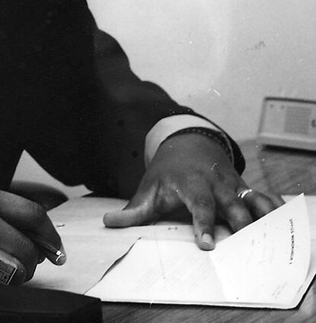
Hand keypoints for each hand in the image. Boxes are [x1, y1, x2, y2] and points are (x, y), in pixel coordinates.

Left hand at [102, 132, 281, 248]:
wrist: (186, 144)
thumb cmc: (166, 173)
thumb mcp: (148, 188)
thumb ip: (132, 210)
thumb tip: (108, 223)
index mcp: (189, 182)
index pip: (198, 203)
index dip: (202, 223)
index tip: (206, 245)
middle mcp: (214, 181)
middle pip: (230, 204)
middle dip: (239, 223)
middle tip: (246, 246)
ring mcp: (231, 183)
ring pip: (251, 199)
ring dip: (261, 216)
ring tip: (269, 236)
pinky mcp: (244, 186)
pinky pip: (262, 196)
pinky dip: (273, 207)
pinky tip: (281, 221)